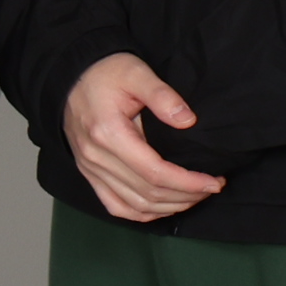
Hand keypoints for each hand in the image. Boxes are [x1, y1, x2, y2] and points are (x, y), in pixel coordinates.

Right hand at [63, 52, 224, 223]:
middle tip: (212, 186)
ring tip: (195, 196)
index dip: (188, 183)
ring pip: (134, 205)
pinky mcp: (89, 174)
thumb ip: (163, 95)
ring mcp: (90, 169)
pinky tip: (164, 206)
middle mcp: (96, 158)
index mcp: (108, 134)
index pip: (154, 173)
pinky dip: (143, 213)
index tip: (214, 181)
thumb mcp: (135, 72)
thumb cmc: (104, 73)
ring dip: (169, 207)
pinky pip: (116, 206)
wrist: (71, 76)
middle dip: (186, 196)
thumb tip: (188, 120)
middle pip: (147, 194)